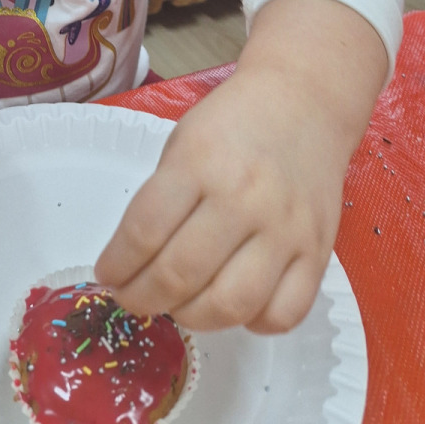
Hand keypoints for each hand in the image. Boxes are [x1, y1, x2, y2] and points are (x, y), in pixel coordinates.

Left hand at [94, 64, 345, 332]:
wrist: (303, 101)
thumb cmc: (233, 121)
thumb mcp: (182, 142)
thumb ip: (161, 198)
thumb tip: (133, 260)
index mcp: (199, 163)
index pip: (145, 231)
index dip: (117, 264)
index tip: (106, 275)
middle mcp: (243, 199)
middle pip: (181, 275)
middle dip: (142, 298)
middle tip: (131, 298)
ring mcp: (285, 230)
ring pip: (230, 304)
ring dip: (191, 318)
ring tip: (176, 306)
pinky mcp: (318, 252)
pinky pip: (283, 313)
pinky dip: (251, 323)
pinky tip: (232, 306)